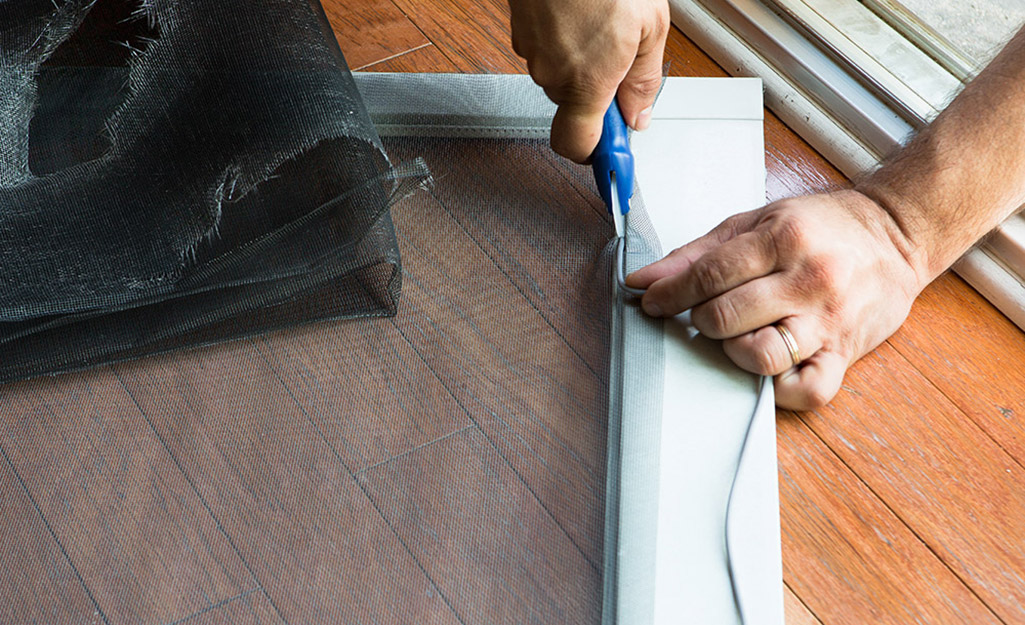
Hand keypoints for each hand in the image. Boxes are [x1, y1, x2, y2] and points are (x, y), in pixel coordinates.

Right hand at [509, 0, 669, 161]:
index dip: (594, 155)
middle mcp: (552, 74)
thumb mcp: (650, 27)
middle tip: (620, 61)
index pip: (577, 145)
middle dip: (597, 91)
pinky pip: (547, 51)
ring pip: (560, 75)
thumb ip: (644, 80)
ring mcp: (532, 53)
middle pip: (574, 106)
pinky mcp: (521, 33)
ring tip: (600, 25)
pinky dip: (563, 40)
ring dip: (581, 62)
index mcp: (587, 82)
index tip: (610, 158)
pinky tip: (581, 15)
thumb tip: (637, 114)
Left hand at [625, 190, 927, 408]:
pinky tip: (769, 366)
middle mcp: (809, 280)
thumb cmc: (821, 227)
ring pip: (760, 356)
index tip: (651, 302)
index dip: (670, 294)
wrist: (898, 233)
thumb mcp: (756, 221)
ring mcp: (829, 321)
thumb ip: (698, 253)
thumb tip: (644, 280)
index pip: (708, 276)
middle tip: (704, 313)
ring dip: (734, 350)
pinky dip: (779, 389)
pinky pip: (807, 391)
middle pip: (726, 318)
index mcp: (784, 239)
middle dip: (701, 320)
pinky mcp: (846, 354)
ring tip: (738, 334)